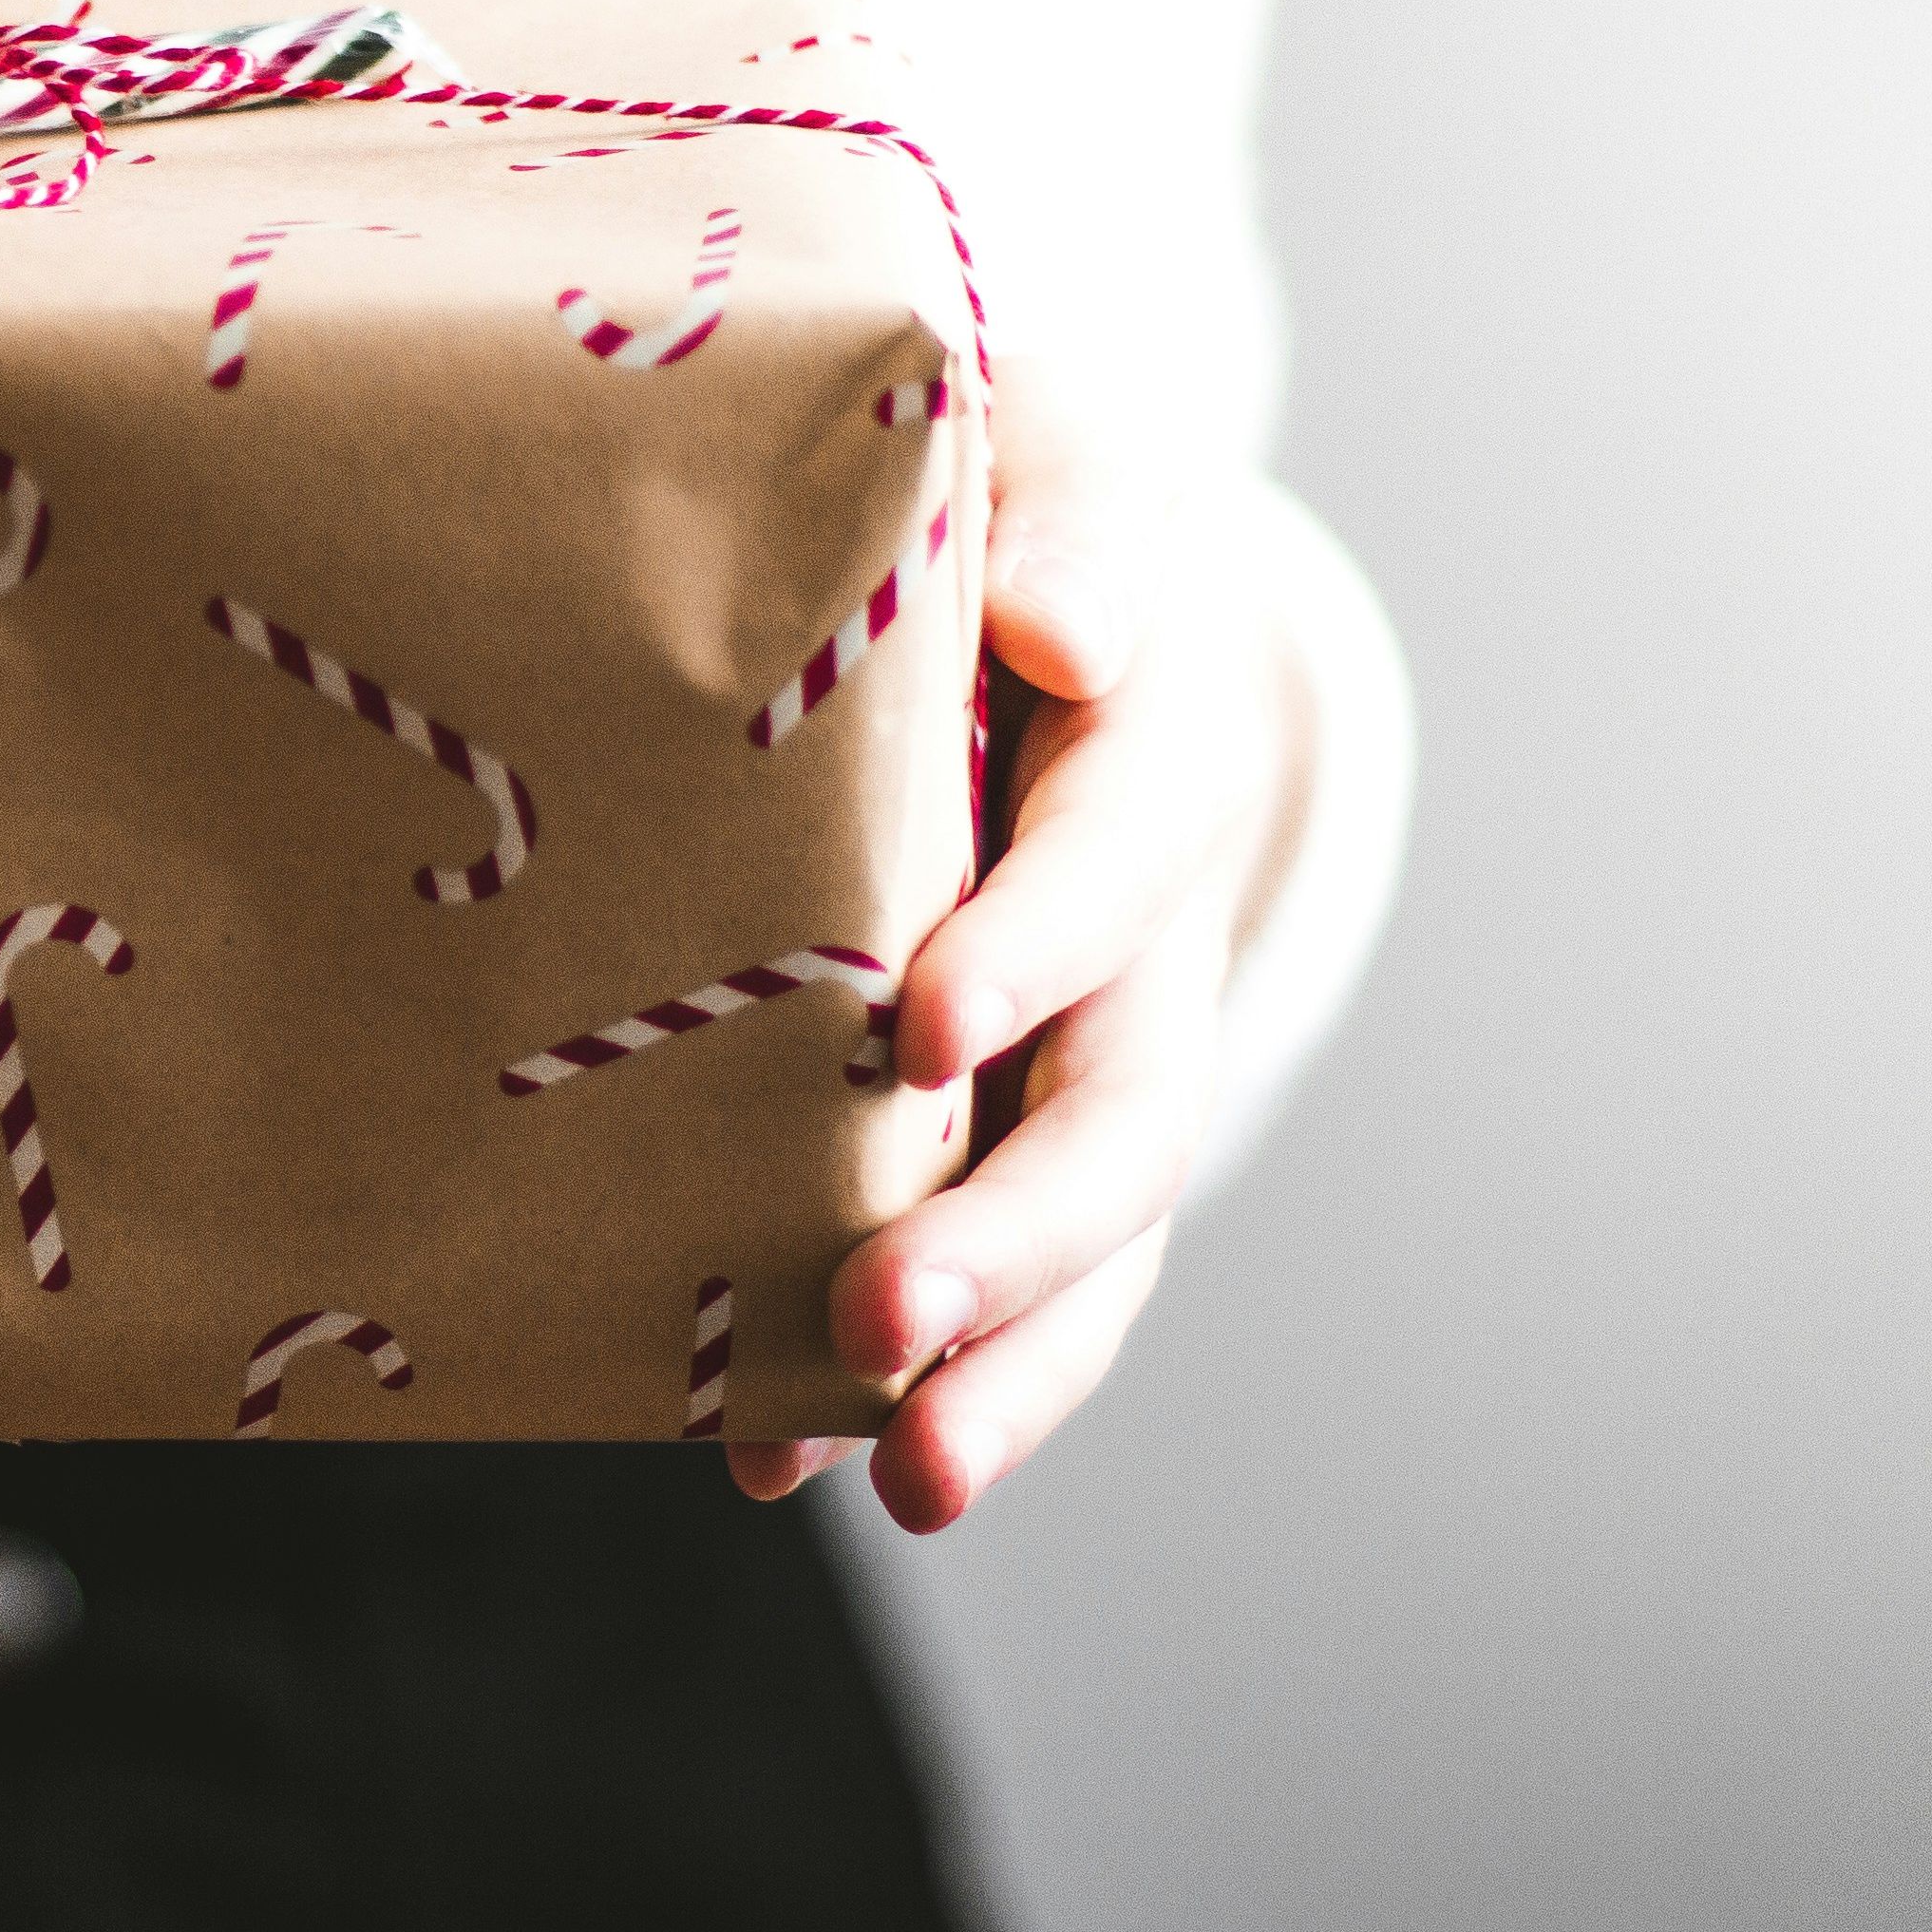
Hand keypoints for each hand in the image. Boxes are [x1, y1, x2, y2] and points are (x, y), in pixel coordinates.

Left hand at [730, 362, 1301, 1530]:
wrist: (1057, 598)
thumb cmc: (1009, 504)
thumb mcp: (1043, 452)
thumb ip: (1056, 517)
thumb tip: (1060, 627)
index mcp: (1154, 753)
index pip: (1114, 858)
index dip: (1036, 942)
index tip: (921, 1024)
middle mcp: (1150, 937)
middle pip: (1121, 1111)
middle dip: (1013, 1234)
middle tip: (882, 1320)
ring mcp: (1093, 1055)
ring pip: (1088, 1244)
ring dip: (1005, 1367)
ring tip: (905, 1480)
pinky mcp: (1009, 1132)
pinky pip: (995, 1284)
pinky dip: (906, 1381)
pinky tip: (776, 1459)